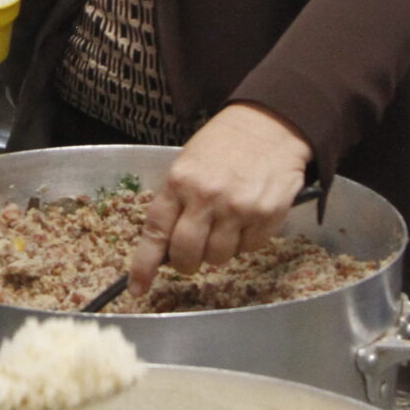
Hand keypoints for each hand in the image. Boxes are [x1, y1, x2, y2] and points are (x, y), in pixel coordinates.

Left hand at [128, 105, 313, 292]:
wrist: (272, 123)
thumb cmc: (225, 144)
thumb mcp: (189, 163)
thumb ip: (176, 201)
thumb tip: (165, 246)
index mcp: (179, 181)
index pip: (155, 232)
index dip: (144, 265)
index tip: (138, 287)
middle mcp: (207, 197)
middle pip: (186, 254)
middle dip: (186, 263)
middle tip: (192, 257)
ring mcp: (238, 208)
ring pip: (218, 257)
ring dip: (218, 251)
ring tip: (226, 226)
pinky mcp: (266, 215)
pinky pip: (249, 249)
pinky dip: (246, 242)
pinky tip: (248, 218)